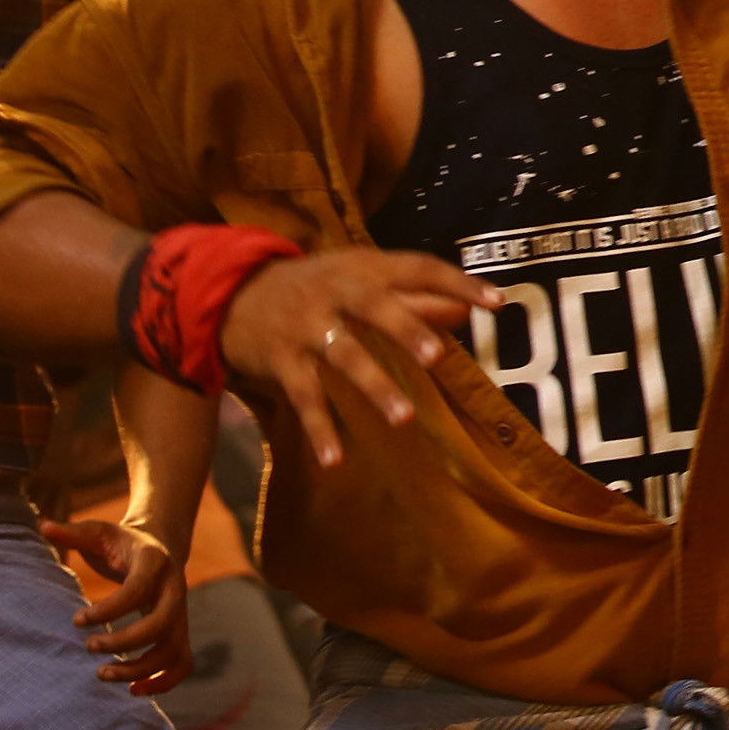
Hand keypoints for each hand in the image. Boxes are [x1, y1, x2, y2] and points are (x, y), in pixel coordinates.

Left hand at [42, 516, 190, 695]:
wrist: (158, 548)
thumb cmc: (120, 543)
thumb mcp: (98, 532)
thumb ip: (72, 532)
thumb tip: (43, 525)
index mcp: (155, 563)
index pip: (137, 592)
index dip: (107, 610)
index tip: (76, 621)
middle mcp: (176, 590)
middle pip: (161, 625)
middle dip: (124, 642)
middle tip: (88, 648)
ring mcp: (180, 614)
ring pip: (172, 650)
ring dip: (140, 669)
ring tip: (101, 674)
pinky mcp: (179, 633)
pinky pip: (181, 664)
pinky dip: (162, 682)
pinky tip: (132, 691)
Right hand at [219, 249, 498, 468]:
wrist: (231, 291)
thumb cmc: (318, 286)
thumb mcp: (360, 277)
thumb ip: (411, 295)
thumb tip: (464, 312)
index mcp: (364, 268)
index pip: (419, 268)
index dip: (458, 282)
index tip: (497, 302)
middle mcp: (336, 293)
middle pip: (375, 308)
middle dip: (405, 331)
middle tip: (437, 358)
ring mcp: (306, 327)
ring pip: (343, 357)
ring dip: (373, 387)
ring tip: (404, 419)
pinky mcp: (281, 360)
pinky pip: (304, 398)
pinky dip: (319, 430)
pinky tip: (335, 461)